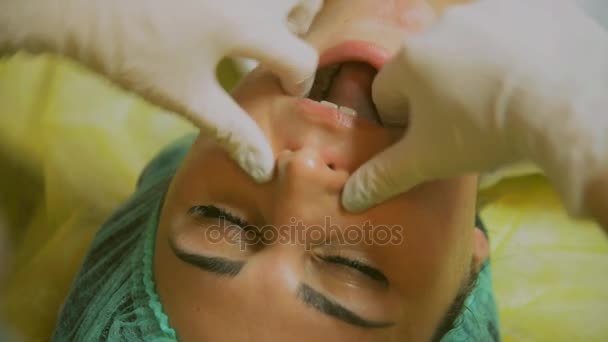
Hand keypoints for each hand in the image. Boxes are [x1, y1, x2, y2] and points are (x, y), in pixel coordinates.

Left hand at [0, 0, 323, 181]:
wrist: (77, 3)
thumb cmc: (132, 53)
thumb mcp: (186, 97)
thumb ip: (233, 129)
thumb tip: (264, 169)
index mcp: (248, 25)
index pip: (301, 57)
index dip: (298, 82)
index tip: (282, 91)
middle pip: (308, 1)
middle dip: (301, 27)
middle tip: (276, 48)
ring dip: (281, 7)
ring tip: (256, 28)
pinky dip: (253, 2)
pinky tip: (226, 15)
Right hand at [342, 0, 607, 223]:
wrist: (566, 105)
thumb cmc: (484, 131)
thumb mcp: (429, 160)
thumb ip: (384, 176)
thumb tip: (348, 197)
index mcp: (409, 60)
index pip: (386, 93)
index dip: (401, 122)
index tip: (427, 140)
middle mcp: (440, 27)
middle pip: (425, 69)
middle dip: (436, 96)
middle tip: (465, 126)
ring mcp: (486, 13)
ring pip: (465, 49)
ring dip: (473, 72)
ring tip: (501, 103)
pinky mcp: (526, 8)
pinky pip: (506, 34)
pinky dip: (511, 54)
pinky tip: (528, 79)